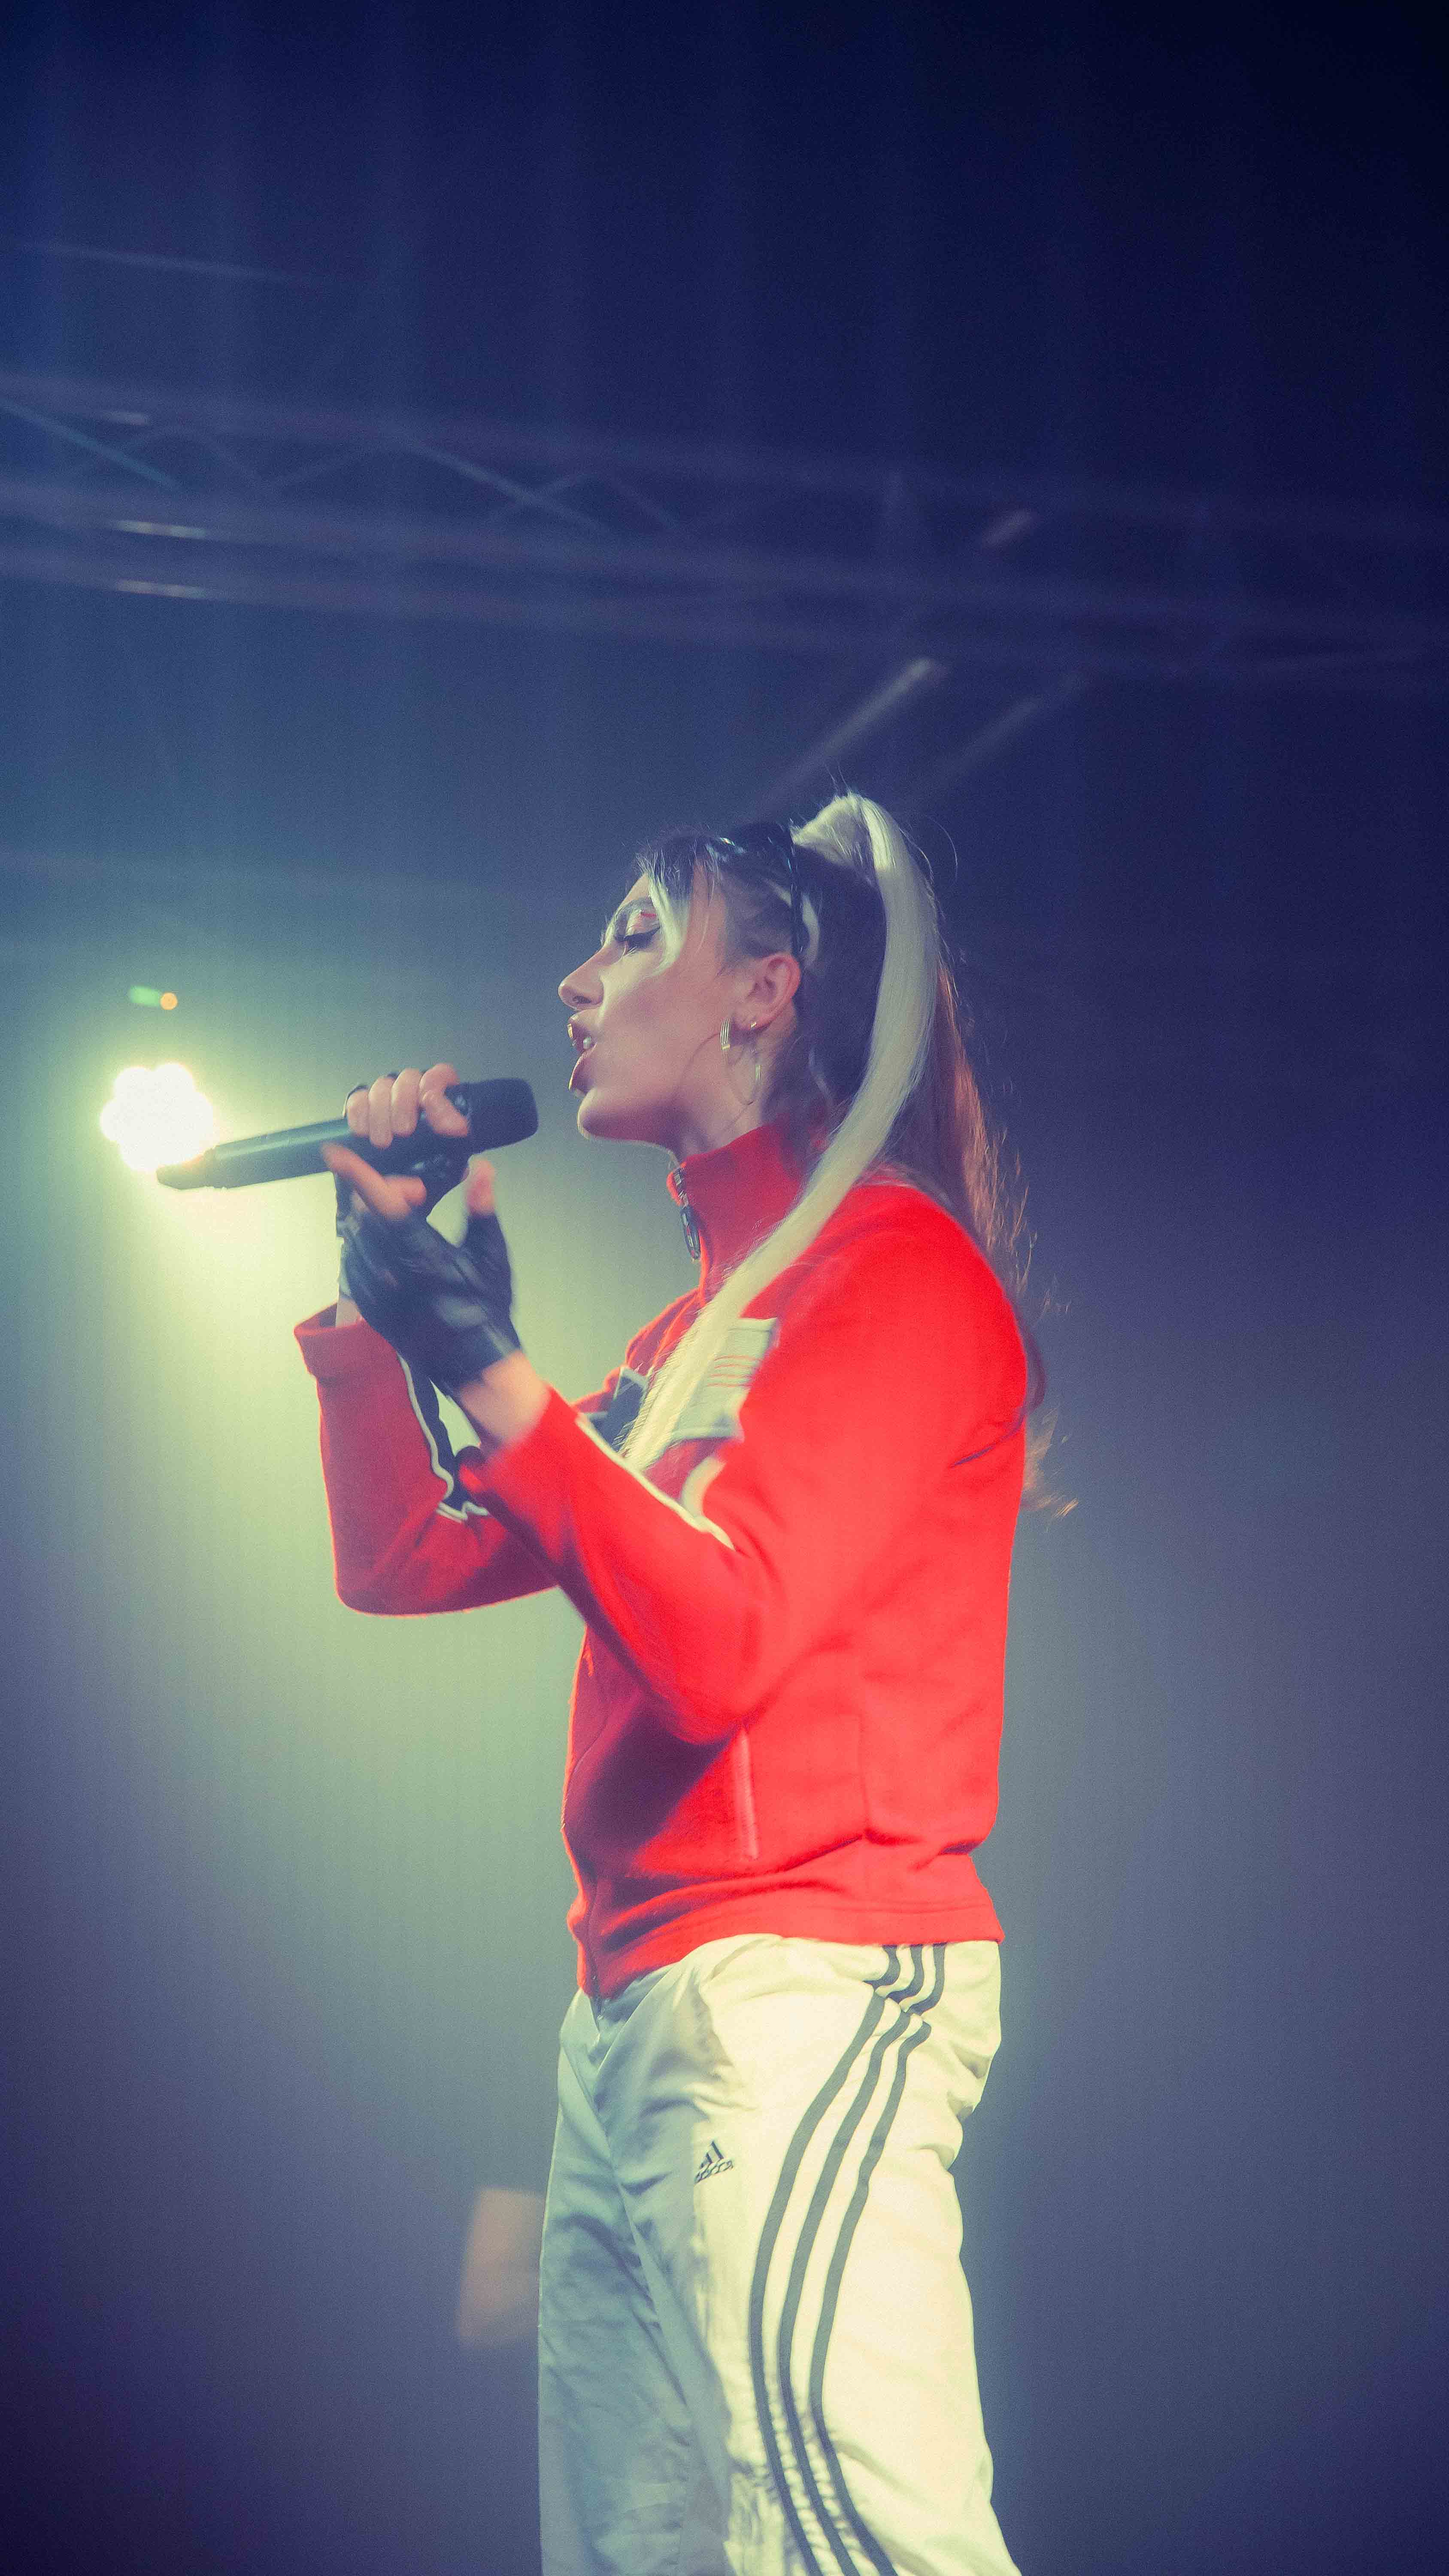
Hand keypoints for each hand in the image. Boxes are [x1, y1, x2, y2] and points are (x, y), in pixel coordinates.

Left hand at [324, 1145, 523, 1397]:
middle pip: (363, 1215)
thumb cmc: (487, 1309)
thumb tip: (481, 1169)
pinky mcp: (369, 1308)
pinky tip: (391, 1250)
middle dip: (381, 1194)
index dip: (356, 1174)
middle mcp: (391, 1274)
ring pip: (354, 1239)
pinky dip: (365, 1248)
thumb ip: (481, 1207)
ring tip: (405, 1223)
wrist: (475, 1364)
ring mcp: (376, 1293)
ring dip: (371, 1220)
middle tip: (415, 1195)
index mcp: (422, 1256)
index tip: (335, 1153)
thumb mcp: (491, 1254)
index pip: (380, 1204)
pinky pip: (353, 1265)